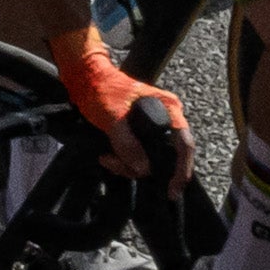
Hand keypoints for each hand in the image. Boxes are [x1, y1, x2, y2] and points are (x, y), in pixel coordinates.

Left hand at [48, 26, 184, 178]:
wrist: (85, 80)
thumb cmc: (101, 89)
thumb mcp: (113, 116)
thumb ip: (127, 142)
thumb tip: (144, 169)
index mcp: (168, 108)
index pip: (184, 143)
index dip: (182, 168)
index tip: (173, 189)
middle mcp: (166, 119)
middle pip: (165, 157)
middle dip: (141, 168)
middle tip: (116, 164)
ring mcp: (154, 129)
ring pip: (149, 162)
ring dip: (127, 166)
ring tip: (107, 157)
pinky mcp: (140, 137)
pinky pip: (138, 159)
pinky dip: (123, 163)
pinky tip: (108, 156)